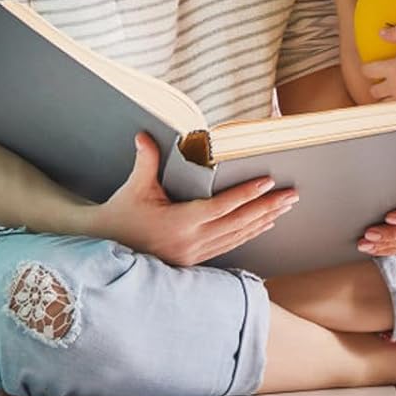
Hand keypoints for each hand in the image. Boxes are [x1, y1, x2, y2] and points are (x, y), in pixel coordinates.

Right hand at [90, 134, 298, 267]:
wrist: (104, 246)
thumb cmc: (121, 213)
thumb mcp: (134, 187)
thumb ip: (145, 160)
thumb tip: (144, 134)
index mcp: (179, 222)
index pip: (222, 206)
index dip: (247, 194)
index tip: (269, 181)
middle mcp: (191, 241)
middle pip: (239, 222)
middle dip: (268, 207)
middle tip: (292, 194)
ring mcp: (194, 254)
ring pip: (238, 235)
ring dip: (264, 220)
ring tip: (285, 206)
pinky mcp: (194, 260)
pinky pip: (230, 245)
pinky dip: (249, 233)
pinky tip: (265, 223)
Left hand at [363, 25, 395, 102]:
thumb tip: (382, 32)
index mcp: (393, 69)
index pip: (368, 71)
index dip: (366, 68)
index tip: (371, 67)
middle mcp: (395, 85)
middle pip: (373, 91)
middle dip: (375, 86)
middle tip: (381, 81)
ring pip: (383, 104)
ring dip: (384, 99)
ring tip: (390, 94)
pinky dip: (395, 108)